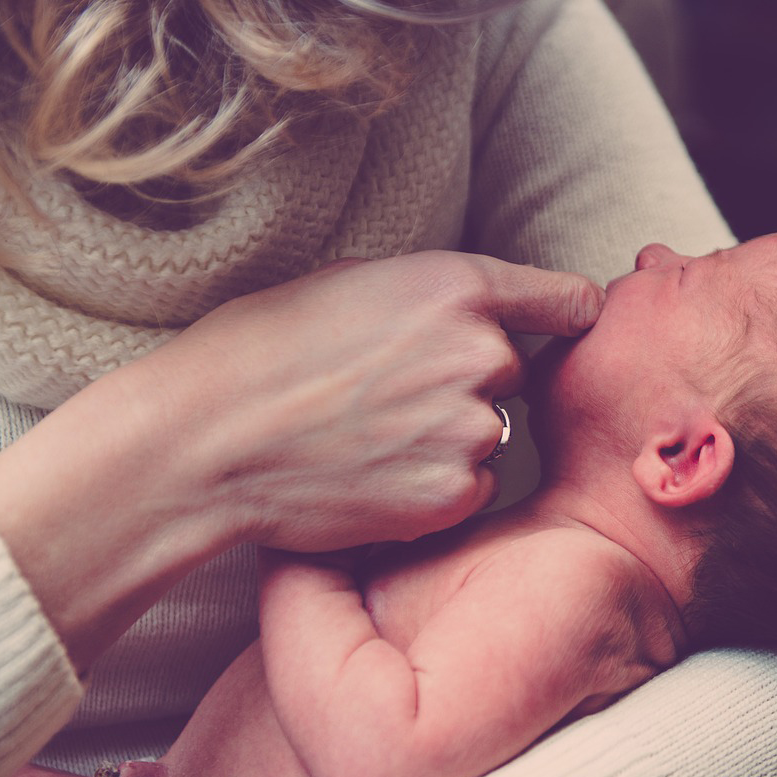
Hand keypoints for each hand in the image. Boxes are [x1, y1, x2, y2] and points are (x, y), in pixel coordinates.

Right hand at [0, 251, 599, 670]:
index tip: (568, 324)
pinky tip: (373, 477)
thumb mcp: (349, 281)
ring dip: (449, 438)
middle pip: (510, 370)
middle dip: (468, 381)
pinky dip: (434, 488)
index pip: (565, 297)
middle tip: (390, 394)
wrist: (208, 439)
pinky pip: (470, 489)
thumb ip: (429, 293)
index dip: (565, 313)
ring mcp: (469, 428)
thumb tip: (471, 309)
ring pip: (489, 434)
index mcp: (456, 285)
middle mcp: (479, 353)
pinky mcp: (451, 495)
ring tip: (369, 437)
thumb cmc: (258, 348)